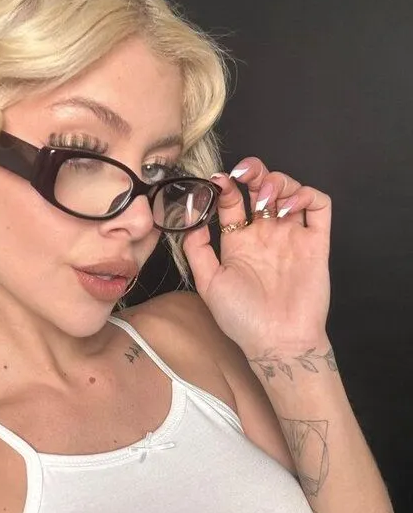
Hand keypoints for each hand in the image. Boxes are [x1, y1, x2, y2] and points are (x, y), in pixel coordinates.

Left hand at [182, 157, 331, 356]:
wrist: (277, 341)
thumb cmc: (242, 319)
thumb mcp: (209, 283)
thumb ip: (197, 250)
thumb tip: (193, 219)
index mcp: (239, 242)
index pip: (233, 201)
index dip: (226, 186)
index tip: (218, 181)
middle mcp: (266, 235)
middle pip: (262, 188)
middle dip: (254, 171)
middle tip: (246, 172)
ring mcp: (291, 236)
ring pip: (290, 190)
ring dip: (278, 181)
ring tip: (266, 196)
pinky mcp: (316, 242)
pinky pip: (320, 206)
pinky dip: (307, 195)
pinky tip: (288, 208)